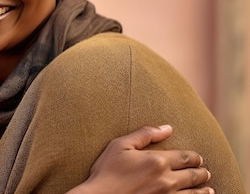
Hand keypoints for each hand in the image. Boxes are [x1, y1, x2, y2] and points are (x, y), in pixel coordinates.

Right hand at [71, 125, 212, 193]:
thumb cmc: (106, 172)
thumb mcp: (120, 146)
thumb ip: (145, 135)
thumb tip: (167, 128)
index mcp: (157, 161)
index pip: (186, 157)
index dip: (194, 157)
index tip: (197, 158)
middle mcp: (167, 180)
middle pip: (194, 176)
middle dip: (202, 173)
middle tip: (205, 172)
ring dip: (204, 190)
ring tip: (208, 188)